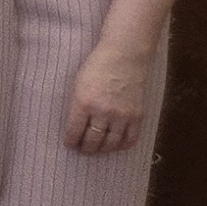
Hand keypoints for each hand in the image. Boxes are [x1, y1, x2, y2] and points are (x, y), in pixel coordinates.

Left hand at [63, 40, 149, 157]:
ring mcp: (122, 115)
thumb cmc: (97, 66)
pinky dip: (122, 146)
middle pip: (93, 140)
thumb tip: (76, 126)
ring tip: (97, 149)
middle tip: (83, 149)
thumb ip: (78, 105)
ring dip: (102, 149)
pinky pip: (130, 139)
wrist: (124, 56)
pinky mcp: (137, 115)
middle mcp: (102, 112)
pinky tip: (116, 146)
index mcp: (83, 102)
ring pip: (111, 143)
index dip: (71, 141)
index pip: (75, 131)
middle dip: (86, 148)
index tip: (70, 144)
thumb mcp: (78, 84)